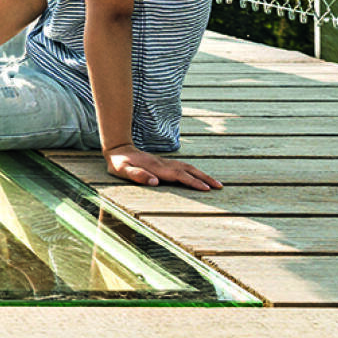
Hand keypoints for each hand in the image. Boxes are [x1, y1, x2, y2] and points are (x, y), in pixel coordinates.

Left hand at [104, 145, 223, 190]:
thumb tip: (155, 182)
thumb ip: (137, 175)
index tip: (206, 189)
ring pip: (188, 168)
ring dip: (202, 174)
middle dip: (204, 178)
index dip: (193, 182)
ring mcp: (165, 163)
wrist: (117, 148)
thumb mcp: (122, 170)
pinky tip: (199, 176)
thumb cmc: (118, 163)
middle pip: (189, 170)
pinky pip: (183, 167)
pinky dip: (194, 172)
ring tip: (215, 183)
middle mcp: (164, 164)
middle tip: (220, 187)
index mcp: (157, 168)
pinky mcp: (164, 163)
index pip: (180, 175)